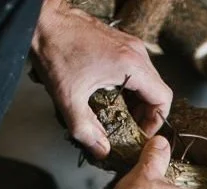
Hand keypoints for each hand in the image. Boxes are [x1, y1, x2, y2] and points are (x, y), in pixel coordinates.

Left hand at [32, 1, 172, 157]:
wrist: (43, 21)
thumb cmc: (56, 50)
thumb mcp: (69, 99)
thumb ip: (86, 130)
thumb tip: (101, 150)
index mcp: (130, 66)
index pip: (163, 98)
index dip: (156, 121)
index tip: (142, 133)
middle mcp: (135, 53)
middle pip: (157, 91)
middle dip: (147, 114)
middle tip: (131, 130)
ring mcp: (129, 45)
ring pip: (148, 81)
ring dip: (139, 102)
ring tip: (122, 117)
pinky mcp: (120, 44)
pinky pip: (136, 71)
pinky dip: (131, 89)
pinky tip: (113, 99)